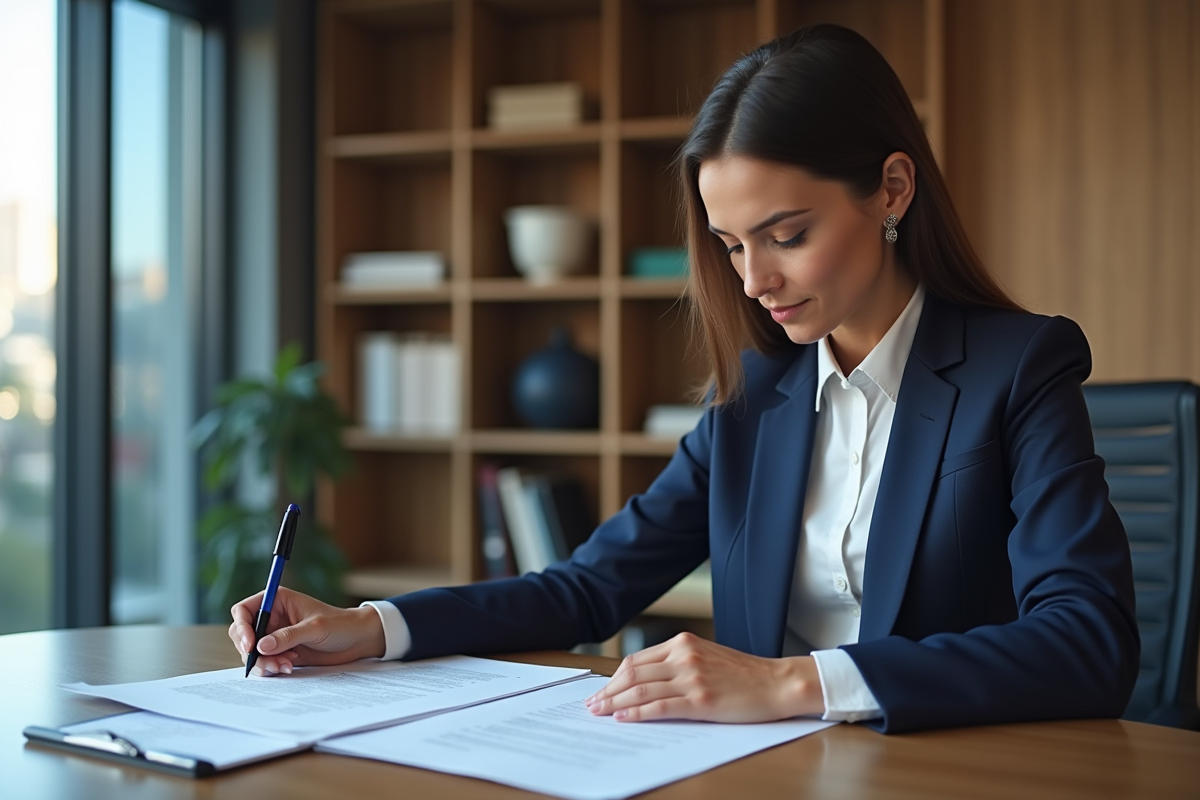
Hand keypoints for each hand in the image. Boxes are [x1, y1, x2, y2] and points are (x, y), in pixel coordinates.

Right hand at [228, 587, 385, 675]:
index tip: (250, 645)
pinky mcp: (281, 652)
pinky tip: (289, 667)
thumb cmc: (340, 624)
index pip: (244, 610)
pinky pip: (264, 662)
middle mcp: (272, 617)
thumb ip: (288, 636)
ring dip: (264, 663)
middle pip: (243, 634)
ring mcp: (275, 636)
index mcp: (277, 600)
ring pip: (252, 652)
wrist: (356, 640)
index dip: (241, 627)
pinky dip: (271, 668)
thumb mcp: (315, 628)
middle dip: (251, 651)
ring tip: (285, 665)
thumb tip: (261, 646)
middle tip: (269, 662)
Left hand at [584, 632, 823, 722]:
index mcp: (683, 644)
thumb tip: (644, 683)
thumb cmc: (745, 674)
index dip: (614, 677)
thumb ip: (678, 664)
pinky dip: (637, 713)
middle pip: (633, 674)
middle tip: (592, 704)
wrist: (777, 683)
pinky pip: (660, 706)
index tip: (602, 690)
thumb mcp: (707, 658)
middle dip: (608, 691)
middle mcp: (684, 656)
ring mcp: (692, 678)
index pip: (637, 660)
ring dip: (615, 702)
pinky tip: (624, 718)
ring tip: (600, 712)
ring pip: (641, 689)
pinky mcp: (701, 699)